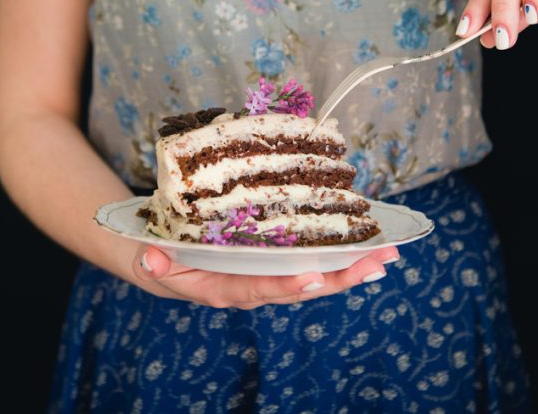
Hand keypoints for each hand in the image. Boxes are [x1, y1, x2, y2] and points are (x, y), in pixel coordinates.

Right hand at [131, 243, 399, 309]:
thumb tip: (151, 259)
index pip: (258, 289)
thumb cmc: (162, 259)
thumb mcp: (152, 261)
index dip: (286, 284)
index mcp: (224, 289)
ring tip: (386, 256)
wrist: (165, 264)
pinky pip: (311, 265)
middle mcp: (253, 288)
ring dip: (350, 268)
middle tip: (375, 265)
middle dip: (340, 277)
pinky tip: (368, 249)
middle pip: (301, 287)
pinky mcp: (276, 265)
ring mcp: (268, 278)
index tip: (314, 276)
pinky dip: (340, 258)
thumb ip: (154, 263)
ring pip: (314, 277)